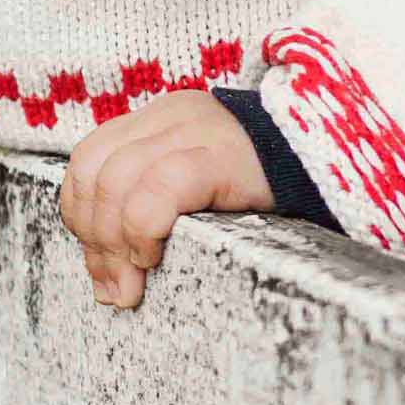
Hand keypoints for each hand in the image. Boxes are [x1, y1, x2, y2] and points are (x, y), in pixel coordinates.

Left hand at [59, 88, 273, 308]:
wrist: (324, 161)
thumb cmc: (259, 191)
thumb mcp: (195, 192)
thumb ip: (148, 212)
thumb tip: (106, 281)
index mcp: (156, 121)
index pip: (87, 160)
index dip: (80, 216)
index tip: (100, 265)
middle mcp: (167, 116)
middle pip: (95, 172)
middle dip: (94, 239)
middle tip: (114, 288)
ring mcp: (192, 130)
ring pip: (117, 179)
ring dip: (113, 243)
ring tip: (131, 284)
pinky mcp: (220, 154)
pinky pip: (160, 188)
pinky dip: (143, 227)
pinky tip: (153, 256)